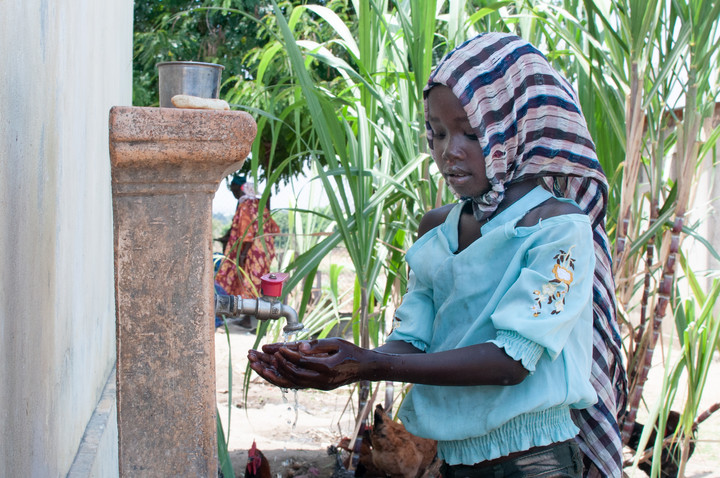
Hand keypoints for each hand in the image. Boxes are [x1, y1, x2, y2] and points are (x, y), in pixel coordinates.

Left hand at [248, 338, 369, 390]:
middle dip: (269, 366)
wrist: (364, 367)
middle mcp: (319, 381)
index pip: (299, 363)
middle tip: (252, 356)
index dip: (284, 355)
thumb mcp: (337, 342)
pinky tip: (268, 369)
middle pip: (289, 377)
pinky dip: (280, 377)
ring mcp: (317, 386)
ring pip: (289, 383)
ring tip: (254, 363)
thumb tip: (299, 347)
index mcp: (326, 370)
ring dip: (270, 373)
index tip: (272, 347)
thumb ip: (317, 345)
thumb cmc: (351, 351)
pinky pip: (294, 383)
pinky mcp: (315, 386)